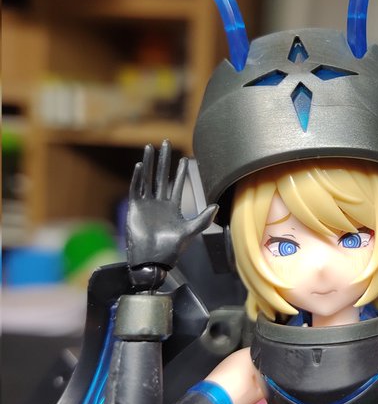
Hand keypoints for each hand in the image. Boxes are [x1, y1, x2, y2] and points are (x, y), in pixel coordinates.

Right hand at [126, 140, 217, 276]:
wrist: (153, 261)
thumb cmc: (171, 249)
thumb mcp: (190, 232)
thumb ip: (203, 218)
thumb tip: (216, 205)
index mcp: (173, 207)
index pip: (178, 184)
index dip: (181, 171)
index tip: (184, 158)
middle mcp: (160, 203)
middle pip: (161, 176)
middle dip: (163, 160)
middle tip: (165, 143)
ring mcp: (147, 205)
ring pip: (148, 178)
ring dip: (148, 163)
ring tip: (150, 148)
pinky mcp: (135, 209)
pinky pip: (136, 189)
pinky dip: (137, 178)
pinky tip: (139, 165)